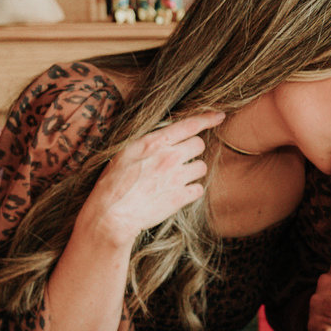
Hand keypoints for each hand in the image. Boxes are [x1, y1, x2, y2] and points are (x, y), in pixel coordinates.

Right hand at [83, 112, 224, 245]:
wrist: (111, 214)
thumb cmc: (112, 184)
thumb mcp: (125, 154)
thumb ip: (149, 145)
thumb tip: (165, 140)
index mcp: (153, 142)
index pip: (187, 125)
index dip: (206, 118)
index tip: (219, 116)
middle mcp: (168, 157)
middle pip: (198, 145)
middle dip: (192, 151)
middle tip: (179, 160)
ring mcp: (176, 177)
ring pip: (202, 167)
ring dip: (193, 172)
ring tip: (176, 179)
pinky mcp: (180, 197)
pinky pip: (198, 189)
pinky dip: (191, 192)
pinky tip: (178, 194)